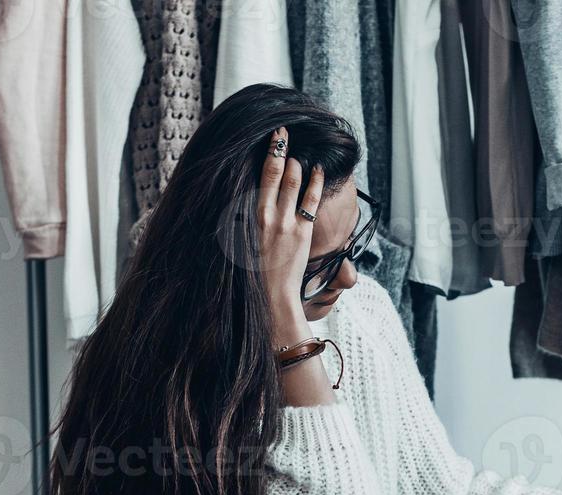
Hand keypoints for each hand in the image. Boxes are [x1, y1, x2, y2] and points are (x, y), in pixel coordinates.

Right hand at [256, 125, 322, 343]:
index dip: (267, 155)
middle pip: (274, 172)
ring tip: (300, 153)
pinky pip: (310, 200)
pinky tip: (318, 169)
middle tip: (283, 132)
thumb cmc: (254, 273)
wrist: (268, 296)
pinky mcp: (300, 232)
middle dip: (280, 148)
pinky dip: (315, 182)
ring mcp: (284, 222)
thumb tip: (252, 205)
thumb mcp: (243, 242)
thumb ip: (251, 221)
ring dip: (297, 163)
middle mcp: (265, 215)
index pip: (259, 177)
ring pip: (292, 182)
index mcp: (249, 216)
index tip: (272, 139)